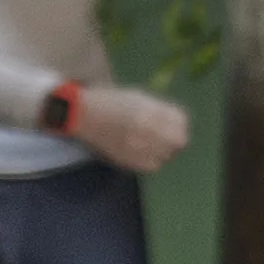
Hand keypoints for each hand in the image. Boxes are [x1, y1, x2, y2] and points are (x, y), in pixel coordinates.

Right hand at [68, 82, 196, 175]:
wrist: (83, 115)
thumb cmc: (110, 101)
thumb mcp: (137, 97)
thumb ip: (158, 110)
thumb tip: (177, 122)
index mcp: (148, 109)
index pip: (180, 120)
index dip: (180, 123)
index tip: (175, 123)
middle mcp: (145, 128)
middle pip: (178, 140)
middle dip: (175, 138)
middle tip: (167, 137)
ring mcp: (137, 145)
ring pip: (166, 155)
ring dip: (164, 150)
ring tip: (153, 144)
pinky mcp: (127, 159)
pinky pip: (152, 166)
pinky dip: (152, 160)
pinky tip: (144, 153)